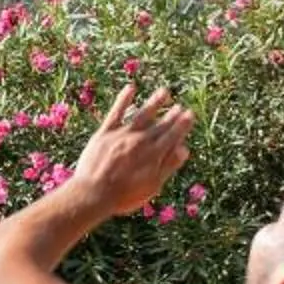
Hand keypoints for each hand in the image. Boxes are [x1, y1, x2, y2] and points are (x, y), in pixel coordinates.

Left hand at [71, 86, 195, 215]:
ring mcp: (123, 134)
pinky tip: (130, 88)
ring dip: (155, 102)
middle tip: (180, 106)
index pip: (173, 135)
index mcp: (154, 154)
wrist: (93, 194)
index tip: (189, 114)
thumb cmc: (124, 196)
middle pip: (160, 124)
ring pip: (143, 114)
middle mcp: (141, 140)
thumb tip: (184, 149)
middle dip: (172, 115)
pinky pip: (116, 112)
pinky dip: (123, 99)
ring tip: (164, 91)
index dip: (183, 124)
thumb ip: (168, 166)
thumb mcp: (152, 186)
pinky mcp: (105, 132)